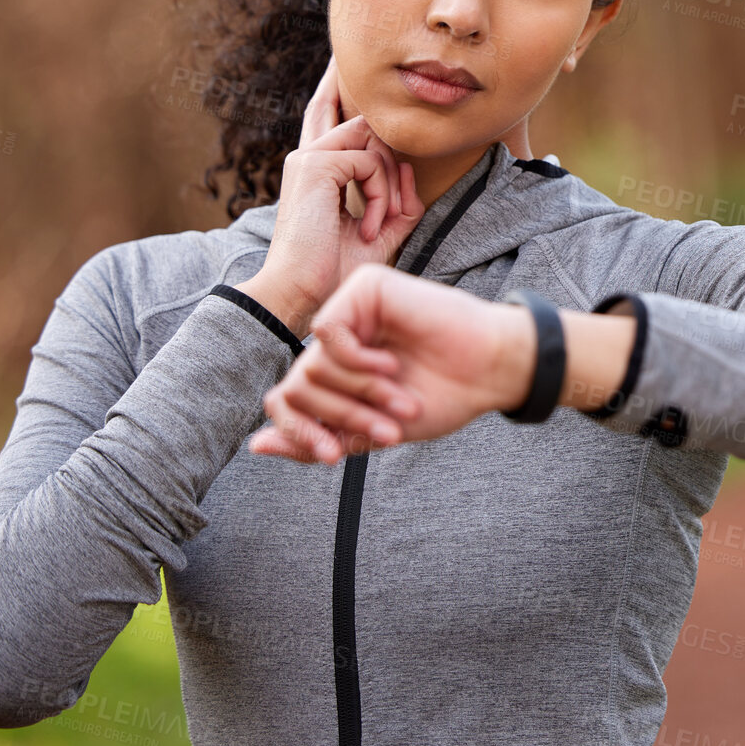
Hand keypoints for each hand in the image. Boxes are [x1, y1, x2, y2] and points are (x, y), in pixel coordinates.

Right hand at [239, 56, 424, 338]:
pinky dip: (380, 196)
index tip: (338, 61)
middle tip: (392, 211)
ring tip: (378, 224)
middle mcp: (307, 156)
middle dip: (390, 161)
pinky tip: (367, 226)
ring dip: (388, 183)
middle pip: (361, 121)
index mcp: (315, 170)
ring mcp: (308, 157)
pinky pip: (370, 162)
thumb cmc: (334, 270)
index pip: (326, 114)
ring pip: (373, 139)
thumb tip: (410, 172)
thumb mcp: (378, 231)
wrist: (302, 293)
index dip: (334, 86)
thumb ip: (396, 201)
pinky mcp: (315, 165)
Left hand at [246, 263, 535, 464]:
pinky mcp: (364, 288)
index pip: (288, 401)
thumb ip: (317, 438)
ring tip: (400, 399)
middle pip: (298, 385)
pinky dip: (355, 359)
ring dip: (358, 393)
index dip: (301, 434)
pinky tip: (389, 364)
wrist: (489, 372)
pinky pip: (328, 330)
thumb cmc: (442, 397)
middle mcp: (339, 336)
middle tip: (387, 429)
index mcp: (338, 369)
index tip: (334, 457)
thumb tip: (255, 446)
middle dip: (341, 416)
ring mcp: (350, 308)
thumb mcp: (371, 431)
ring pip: (311, 361)